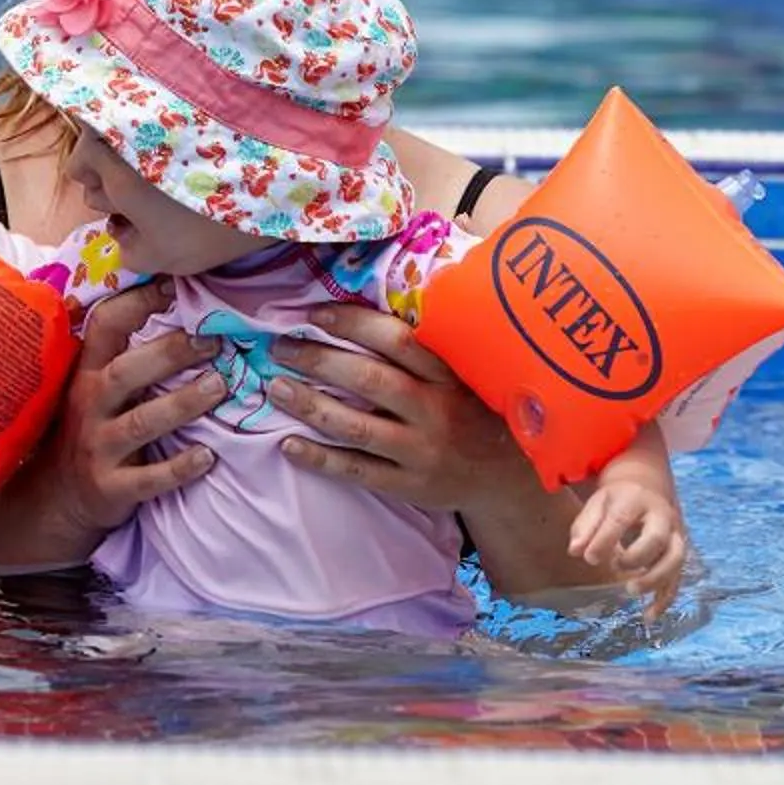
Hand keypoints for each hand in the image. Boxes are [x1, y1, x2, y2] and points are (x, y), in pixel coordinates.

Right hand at [0, 281, 222, 562]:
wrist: (59, 496)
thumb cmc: (93, 428)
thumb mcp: (96, 388)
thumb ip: (127, 356)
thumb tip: (180, 304)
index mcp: (87, 373)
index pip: (105, 326)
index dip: (137, 302)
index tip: (176, 286)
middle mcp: (89, 405)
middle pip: (126, 372)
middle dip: (169, 353)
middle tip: (213, 341)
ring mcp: (99, 447)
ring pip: (141, 423)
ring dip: (182, 404)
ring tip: (219, 387)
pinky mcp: (111, 487)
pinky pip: (148, 479)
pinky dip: (179, 468)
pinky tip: (207, 456)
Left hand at [262, 304, 535, 515]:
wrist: (508, 477)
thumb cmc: (474, 411)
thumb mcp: (464, 373)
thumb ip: (426, 348)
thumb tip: (372, 299)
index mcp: (448, 375)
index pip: (397, 341)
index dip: (353, 324)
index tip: (315, 314)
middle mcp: (435, 411)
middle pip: (368, 381)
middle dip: (318, 361)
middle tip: (280, 348)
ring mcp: (421, 451)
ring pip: (356, 428)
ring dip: (309, 406)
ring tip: (276, 388)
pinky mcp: (409, 485)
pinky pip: (356, 471)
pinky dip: (319, 459)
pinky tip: (287, 445)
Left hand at [568, 476, 689, 613]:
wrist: (648, 488)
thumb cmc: (618, 500)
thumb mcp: (597, 503)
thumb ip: (585, 526)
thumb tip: (576, 551)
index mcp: (636, 500)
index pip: (622, 519)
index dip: (605, 539)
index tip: (590, 558)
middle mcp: (661, 517)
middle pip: (657, 538)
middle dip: (637, 557)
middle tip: (616, 567)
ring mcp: (675, 535)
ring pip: (675, 559)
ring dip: (655, 579)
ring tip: (630, 591)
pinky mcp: (678, 554)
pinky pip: (678, 578)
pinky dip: (665, 599)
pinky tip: (649, 616)